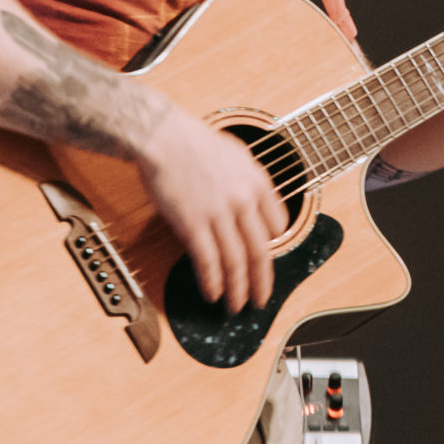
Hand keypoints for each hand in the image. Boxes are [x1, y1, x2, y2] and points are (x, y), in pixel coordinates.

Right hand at [140, 110, 289, 310]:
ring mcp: (220, 214)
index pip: (278, 224)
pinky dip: (212, 282)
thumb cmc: (195, 142)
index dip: (273, 246)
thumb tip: (256, 204)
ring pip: (236, 262)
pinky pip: (207, 261)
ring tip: (237, 306)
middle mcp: (244, 201)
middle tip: (261, 300)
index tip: (266, 259)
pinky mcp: (193, 223)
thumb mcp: (238, 155)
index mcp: (258, 183)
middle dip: (262, 281)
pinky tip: (213, 294)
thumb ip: (250, 182)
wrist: (164, 136)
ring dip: (238, 290)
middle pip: (260, 251)